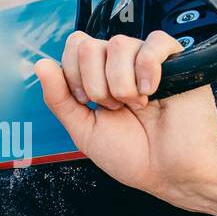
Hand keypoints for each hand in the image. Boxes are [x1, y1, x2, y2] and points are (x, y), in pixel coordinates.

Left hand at [33, 30, 216, 210]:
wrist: (168, 172)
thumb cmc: (131, 154)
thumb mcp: (83, 129)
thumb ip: (59, 98)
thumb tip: (39, 63)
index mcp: (98, 75)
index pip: (74, 45)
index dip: (72, 74)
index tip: (87, 102)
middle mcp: (121, 63)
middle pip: (89, 45)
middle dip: (95, 84)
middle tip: (115, 108)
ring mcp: (148, 60)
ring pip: (119, 44)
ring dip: (121, 84)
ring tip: (137, 106)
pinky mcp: (177, 61)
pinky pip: (155, 43)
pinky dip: (147, 69)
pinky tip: (153, 93)